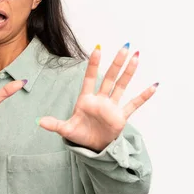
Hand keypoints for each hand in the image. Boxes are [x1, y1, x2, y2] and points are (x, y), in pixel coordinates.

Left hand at [38, 44, 157, 151]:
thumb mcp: (66, 130)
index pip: (90, 78)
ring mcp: (112, 107)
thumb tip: (40, 121)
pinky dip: (143, 96)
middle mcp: (101, 100)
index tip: (98, 49)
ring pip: (122, 86)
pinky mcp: (121, 117)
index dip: (94, 65)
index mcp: (86, 99)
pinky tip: (153, 86)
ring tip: (136, 57)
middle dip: (116, 63)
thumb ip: (54, 124)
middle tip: (125, 46)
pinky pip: (134, 104)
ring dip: (129, 72)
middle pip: (110, 78)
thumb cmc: (79, 134)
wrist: (92, 147)